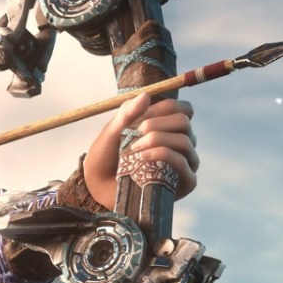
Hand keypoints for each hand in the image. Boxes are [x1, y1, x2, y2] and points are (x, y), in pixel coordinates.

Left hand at [84, 93, 198, 209]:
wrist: (97, 187)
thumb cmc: (106, 158)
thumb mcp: (112, 131)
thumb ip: (127, 113)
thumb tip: (146, 95)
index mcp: (167, 128)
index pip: (183, 109)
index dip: (163, 108)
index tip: (142, 117)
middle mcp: (180, 144)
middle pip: (184, 123)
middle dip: (158, 124)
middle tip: (136, 133)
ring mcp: (184, 163)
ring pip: (185, 141)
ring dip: (159, 140)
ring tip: (135, 149)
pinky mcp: (184, 183)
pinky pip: (184, 163)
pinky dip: (165, 155)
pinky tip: (144, 158)